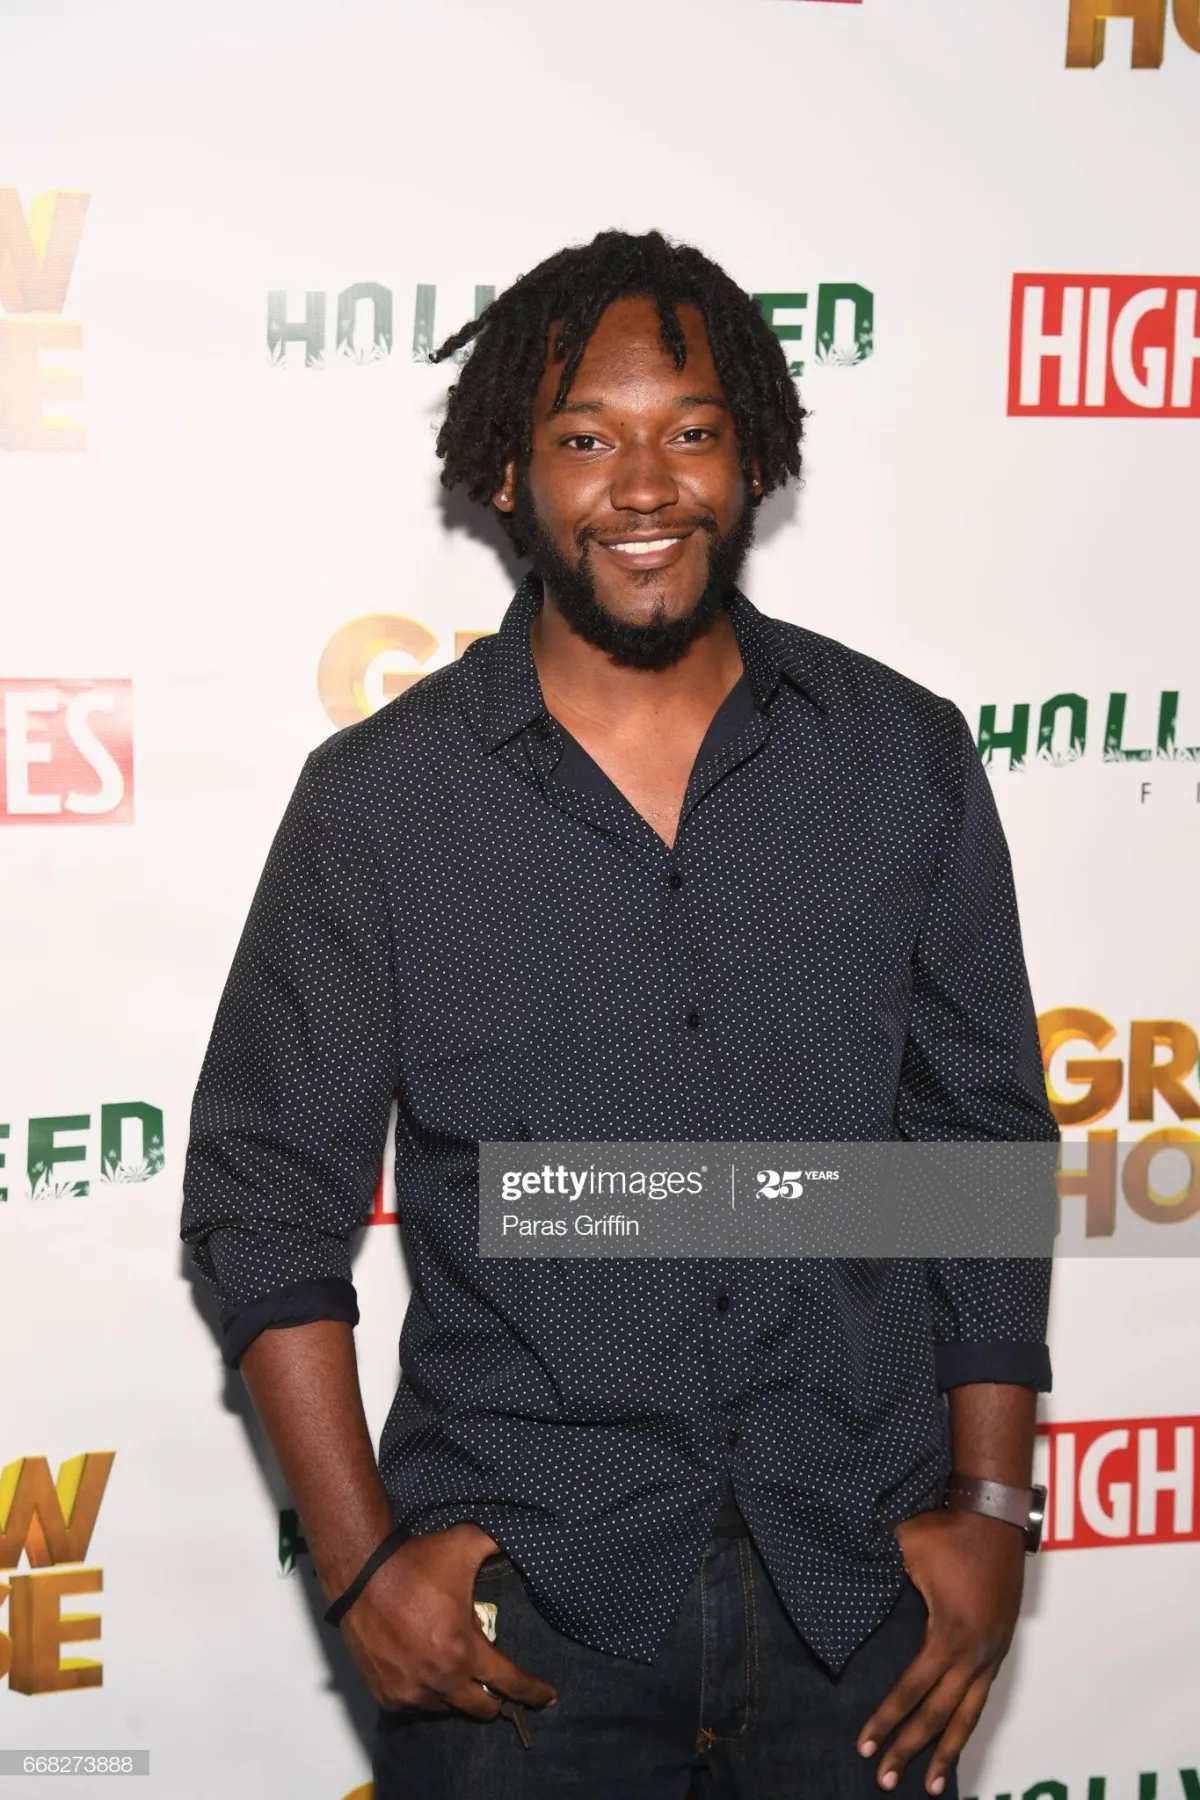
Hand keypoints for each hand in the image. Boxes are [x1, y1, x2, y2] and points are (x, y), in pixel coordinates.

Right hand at [338, 1521, 559, 1719]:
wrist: (361, 1575)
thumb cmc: (414, 1563)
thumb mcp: (464, 1545)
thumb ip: (498, 1543)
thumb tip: (526, 1535)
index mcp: (463, 1650)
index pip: (509, 1682)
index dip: (533, 1691)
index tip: (549, 1697)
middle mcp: (440, 1679)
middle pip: (482, 1708)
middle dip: (495, 1698)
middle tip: (497, 1685)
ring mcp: (412, 1692)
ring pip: (448, 1708)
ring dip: (458, 1693)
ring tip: (456, 1666)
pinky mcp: (388, 1696)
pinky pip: (418, 1706)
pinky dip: (427, 1693)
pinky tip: (429, 1672)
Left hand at [857, 1508, 1024, 1793]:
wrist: (994, 1516)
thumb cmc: (944, 1530)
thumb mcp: (902, 1548)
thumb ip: (874, 1572)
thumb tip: (833, 1581)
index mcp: (946, 1635)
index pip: (911, 1690)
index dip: (886, 1719)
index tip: (865, 1746)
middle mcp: (972, 1654)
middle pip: (939, 1715)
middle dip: (911, 1750)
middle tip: (885, 1780)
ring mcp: (990, 1654)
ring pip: (968, 1716)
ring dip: (948, 1753)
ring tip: (933, 1787)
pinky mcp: (999, 1648)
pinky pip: (981, 1698)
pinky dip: (967, 1725)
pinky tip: (956, 1743)